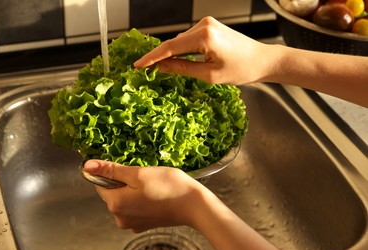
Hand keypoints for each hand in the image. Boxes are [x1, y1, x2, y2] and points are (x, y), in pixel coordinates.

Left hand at [83, 160, 204, 232]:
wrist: (194, 205)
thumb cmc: (168, 187)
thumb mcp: (138, 173)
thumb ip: (111, 170)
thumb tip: (88, 166)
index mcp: (115, 204)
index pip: (100, 183)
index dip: (113, 172)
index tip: (129, 169)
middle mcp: (120, 218)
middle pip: (113, 192)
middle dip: (125, 181)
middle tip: (144, 176)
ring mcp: (132, 223)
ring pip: (125, 198)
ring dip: (134, 189)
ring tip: (152, 185)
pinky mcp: (143, 224)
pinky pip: (135, 207)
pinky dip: (141, 199)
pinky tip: (155, 194)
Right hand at [134, 16, 269, 85]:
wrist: (262, 60)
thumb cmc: (241, 69)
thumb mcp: (209, 75)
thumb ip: (182, 69)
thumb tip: (160, 67)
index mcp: (205, 37)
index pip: (170, 47)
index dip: (152, 58)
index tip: (138, 65)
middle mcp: (205, 25)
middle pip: (174, 42)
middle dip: (161, 56)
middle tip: (146, 71)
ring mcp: (208, 23)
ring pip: (181, 40)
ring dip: (173, 53)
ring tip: (164, 69)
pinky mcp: (210, 26)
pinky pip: (189, 38)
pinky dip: (183, 49)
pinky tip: (180, 60)